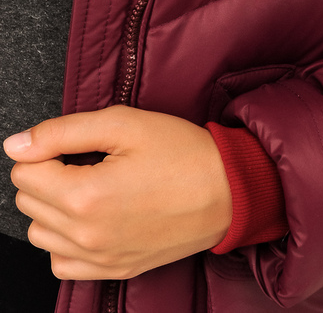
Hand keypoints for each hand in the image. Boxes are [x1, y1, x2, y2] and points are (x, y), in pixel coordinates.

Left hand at [3, 106, 232, 280]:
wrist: (230, 190)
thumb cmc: (182, 152)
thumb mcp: (123, 123)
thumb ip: (62, 131)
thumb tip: (16, 144)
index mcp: (85, 196)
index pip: (23, 172)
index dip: (46, 149)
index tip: (76, 144)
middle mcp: (86, 237)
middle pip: (27, 203)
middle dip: (48, 175)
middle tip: (88, 159)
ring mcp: (100, 259)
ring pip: (40, 233)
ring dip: (54, 207)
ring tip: (91, 185)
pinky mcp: (114, 270)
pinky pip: (61, 262)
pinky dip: (66, 239)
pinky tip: (93, 216)